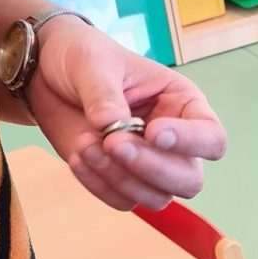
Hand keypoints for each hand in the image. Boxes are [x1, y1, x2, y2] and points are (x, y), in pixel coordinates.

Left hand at [31, 16, 225, 210]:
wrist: (45, 74)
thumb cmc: (81, 57)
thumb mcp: (92, 61)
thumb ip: (104, 93)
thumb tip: (112, 125)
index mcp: (182, 106)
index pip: (212, 138)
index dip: (191, 142)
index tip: (154, 132)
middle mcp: (175, 144)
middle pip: (189, 179)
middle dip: (152, 167)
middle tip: (113, 142)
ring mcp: (150, 167)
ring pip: (157, 197)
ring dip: (120, 177)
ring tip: (84, 143)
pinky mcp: (122, 182)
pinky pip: (122, 201)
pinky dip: (99, 185)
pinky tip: (78, 156)